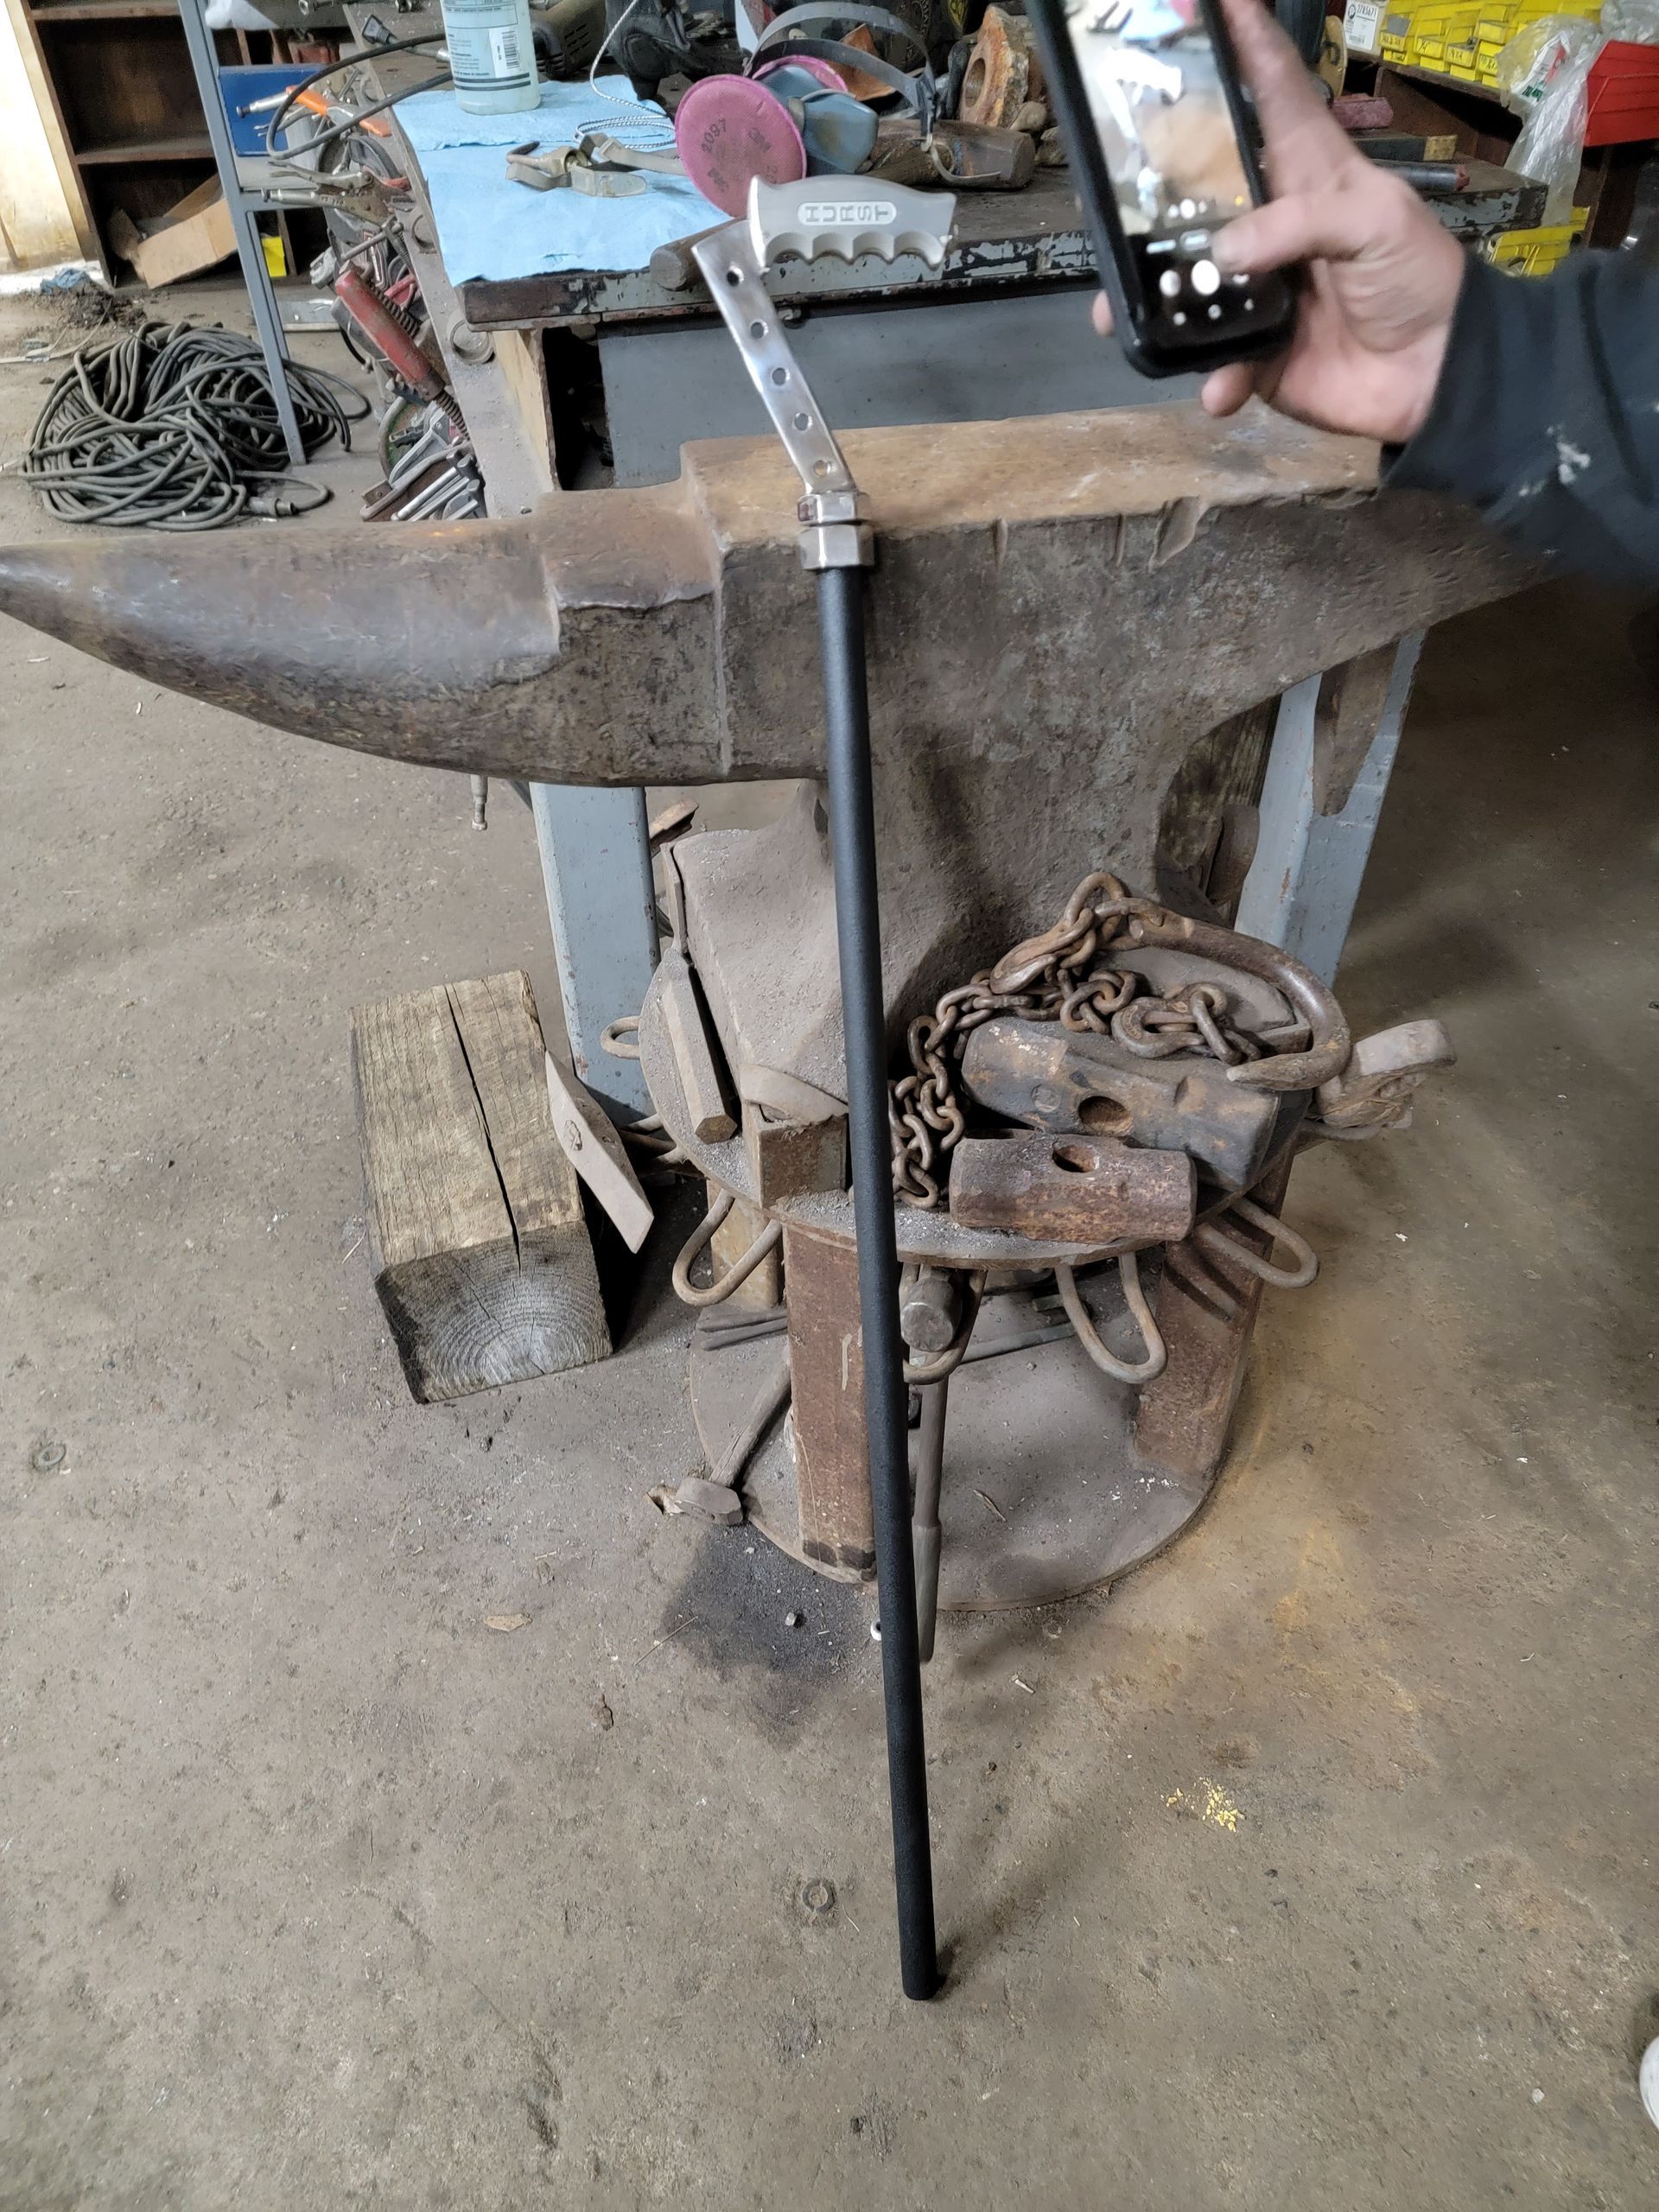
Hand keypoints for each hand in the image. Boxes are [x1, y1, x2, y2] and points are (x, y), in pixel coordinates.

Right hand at [1091, 0, 1468, 445]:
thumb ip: (1298, 222)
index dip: (1242, 46)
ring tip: (1117, 312)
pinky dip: (1213, 376)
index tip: (1207, 3)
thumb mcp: (1373, 220)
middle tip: (1108, 184)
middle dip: (1152, 189)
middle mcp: (1271, 225)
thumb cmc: (1417, 276)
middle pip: (1199, 193)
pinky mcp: (1254, 354)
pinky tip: (1220, 386)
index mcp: (1308, 172)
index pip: (1271, 95)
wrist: (1439, 376)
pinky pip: (1214, 362)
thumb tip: (1221, 254)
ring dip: (1152, 300)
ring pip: (1186, 283)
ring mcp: (1257, 290)